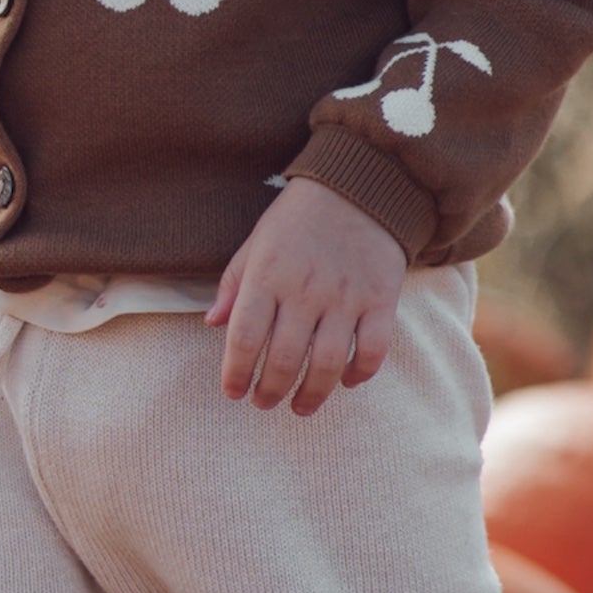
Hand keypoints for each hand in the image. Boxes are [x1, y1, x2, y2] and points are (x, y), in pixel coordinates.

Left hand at [205, 178, 405, 416]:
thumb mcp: (257, 241)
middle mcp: (305, 289)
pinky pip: (372, 350)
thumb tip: (212, 324)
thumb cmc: (298, 217)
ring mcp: (346, 296)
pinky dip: (359, 374)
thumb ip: (234, 283)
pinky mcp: (381, 299)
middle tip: (263, 403)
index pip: (244, 336)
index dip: (235, 372)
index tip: (232, 392)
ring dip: (311, 394)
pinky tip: (345, 382)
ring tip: (299, 407)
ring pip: (327, 364)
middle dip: (270, 391)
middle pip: (284, 358)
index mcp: (268, 273)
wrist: (359, 185)